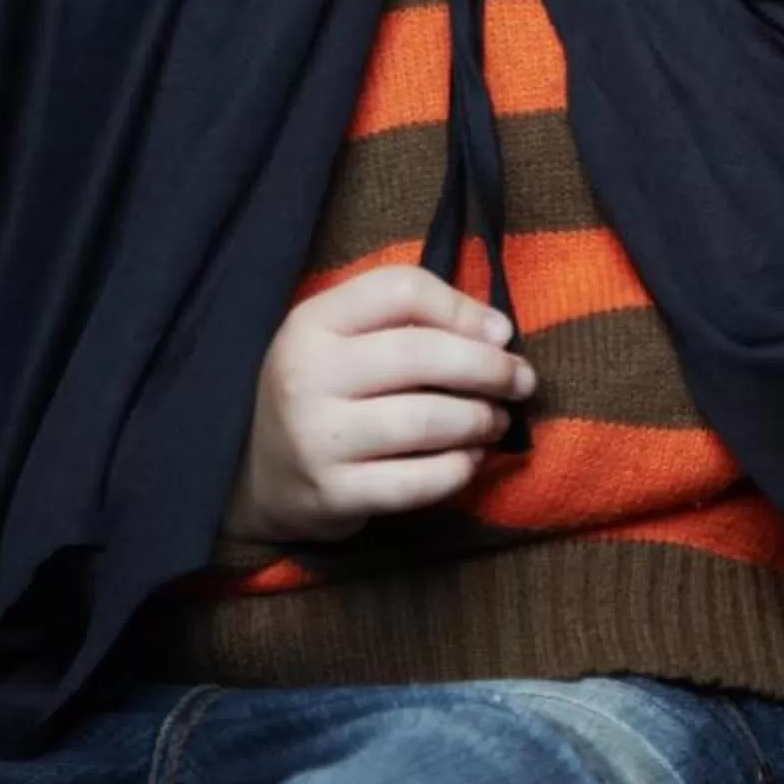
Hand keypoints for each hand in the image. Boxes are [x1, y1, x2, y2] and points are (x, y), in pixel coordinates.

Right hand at [223, 266, 534, 542]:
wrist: (261, 473)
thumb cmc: (330, 390)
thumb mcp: (347, 337)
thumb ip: (412, 318)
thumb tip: (498, 332)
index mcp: (312, 322)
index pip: (401, 289)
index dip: (463, 308)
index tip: (500, 333)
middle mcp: (306, 375)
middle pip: (423, 354)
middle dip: (490, 368)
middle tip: (522, 381)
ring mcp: (315, 438)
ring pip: (428, 421)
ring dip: (481, 420)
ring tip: (496, 420)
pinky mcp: (333, 493)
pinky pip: (419, 481)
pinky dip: (460, 469)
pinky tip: (470, 459)